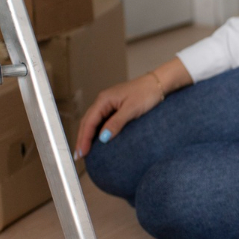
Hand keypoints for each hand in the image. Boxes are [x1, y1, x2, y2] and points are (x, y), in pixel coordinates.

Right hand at [74, 57, 191, 156]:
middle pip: (87, 122)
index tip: (82, 152)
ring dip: (87, 135)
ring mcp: (108, 104)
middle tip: (79, 156)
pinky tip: (97, 140)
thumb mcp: (132, 109)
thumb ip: (116, 123)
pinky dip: (96, 131)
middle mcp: (103, 101)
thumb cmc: (147, 93)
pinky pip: (101, 121)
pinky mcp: (115, 107)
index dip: (84, 138)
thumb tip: (103, 137)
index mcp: (104, 100)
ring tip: (84, 150)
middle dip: (82, 139)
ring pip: (93, 122)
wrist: (159, 83)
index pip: (89, 122)